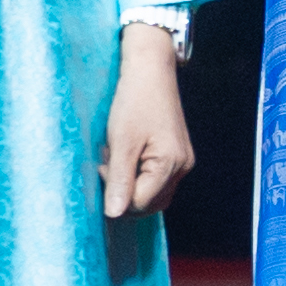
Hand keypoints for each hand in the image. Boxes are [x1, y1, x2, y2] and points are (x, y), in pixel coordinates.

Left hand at [100, 26, 196, 221]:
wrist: (150, 72)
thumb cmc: (134, 102)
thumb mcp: (121, 141)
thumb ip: (119, 179)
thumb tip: (114, 214)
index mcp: (171, 165)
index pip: (141, 204)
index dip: (117, 194)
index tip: (103, 169)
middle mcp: (183, 167)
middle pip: (150, 203)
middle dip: (124, 192)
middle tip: (107, 165)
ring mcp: (182, 161)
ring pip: (153, 192)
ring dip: (130, 184)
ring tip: (115, 158)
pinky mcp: (176, 155)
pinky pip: (156, 178)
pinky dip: (137, 174)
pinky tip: (125, 155)